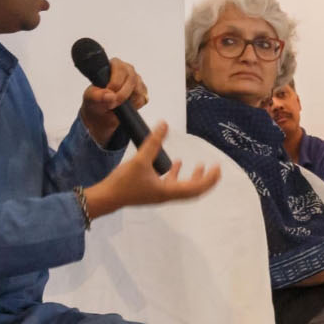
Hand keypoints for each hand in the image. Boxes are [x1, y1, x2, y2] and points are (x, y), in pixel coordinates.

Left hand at [79, 56, 149, 144]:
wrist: (102, 114)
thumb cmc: (96, 101)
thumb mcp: (91, 98)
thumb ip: (97, 96)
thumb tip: (110, 96)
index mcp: (114, 65)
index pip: (120, 68)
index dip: (115, 82)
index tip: (109, 93)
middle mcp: (128, 70)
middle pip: (132, 79)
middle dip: (121, 94)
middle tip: (112, 103)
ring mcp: (137, 81)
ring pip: (138, 90)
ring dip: (127, 100)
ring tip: (116, 104)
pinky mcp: (143, 92)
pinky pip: (143, 99)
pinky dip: (134, 105)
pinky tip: (125, 105)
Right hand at [84, 122, 219, 217]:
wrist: (106, 198)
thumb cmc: (123, 183)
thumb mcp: (140, 159)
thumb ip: (153, 142)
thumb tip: (165, 125)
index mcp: (168, 192)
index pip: (197, 188)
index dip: (210, 179)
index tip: (217, 168)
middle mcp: (166, 195)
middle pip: (193, 190)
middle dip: (205, 179)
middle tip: (214, 167)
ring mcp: (158, 194)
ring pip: (182, 187)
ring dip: (192, 177)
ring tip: (199, 165)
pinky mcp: (150, 191)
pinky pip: (169, 183)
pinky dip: (175, 174)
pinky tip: (174, 163)